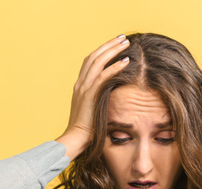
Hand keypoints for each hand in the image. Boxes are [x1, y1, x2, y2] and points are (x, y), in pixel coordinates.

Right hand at [56, 35, 130, 159]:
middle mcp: (80, 83)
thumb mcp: (92, 110)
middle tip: (122, 38)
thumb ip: (99, 100)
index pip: (90, 61)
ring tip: (126, 44)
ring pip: (98, 61)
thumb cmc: (87, 129)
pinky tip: (125, 61)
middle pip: (94, 56)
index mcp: (80, 86)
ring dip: (113, 50)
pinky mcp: (89, 94)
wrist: (76, 138)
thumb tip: (112, 96)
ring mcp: (84, 88)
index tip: (114, 45)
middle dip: (109, 45)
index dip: (102, 51)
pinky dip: (115, 67)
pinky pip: (103, 76)